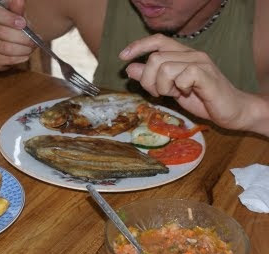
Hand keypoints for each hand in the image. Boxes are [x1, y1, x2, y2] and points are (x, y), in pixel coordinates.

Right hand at [0, 0, 36, 69]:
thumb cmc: (7, 23)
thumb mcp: (12, 14)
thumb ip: (16, 9)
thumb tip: (20, 0)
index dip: (9, 19)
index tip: (23, 23)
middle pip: (3, 33)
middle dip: (22, 38)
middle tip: (34, 41)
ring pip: (6, 48)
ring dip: (23, 50)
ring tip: (31, 48)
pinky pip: (6, 60)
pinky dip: (19, 58)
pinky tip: (25, 55)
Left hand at [119, 34, 247, 129]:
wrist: (231, 111)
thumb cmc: (201, 99)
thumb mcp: (170, 89)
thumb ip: (152, 78)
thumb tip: (130, 68)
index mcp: (182, 54)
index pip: (157, 40)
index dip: (138, 46)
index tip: (123, 57)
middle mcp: (191, 53)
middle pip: (155, 58)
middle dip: (148, 79)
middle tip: (157, 92)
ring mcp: (200, 63)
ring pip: (164, 67)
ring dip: (162, 86)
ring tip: (173, 93)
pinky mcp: (206, 74)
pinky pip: (181, 75)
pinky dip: (178, 88)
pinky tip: (186, 93)